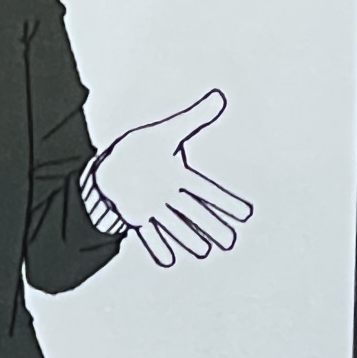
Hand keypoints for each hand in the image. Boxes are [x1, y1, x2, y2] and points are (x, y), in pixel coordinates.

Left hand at [93, 88, 252, 267]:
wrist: (111, 165)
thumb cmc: (141, 149)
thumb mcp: (167, 131)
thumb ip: (195, 118)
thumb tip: (218, 98)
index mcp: (180, 175)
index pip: (207, 190)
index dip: (226, 202)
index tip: (245, 214)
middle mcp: (170, 194)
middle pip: (194, 212)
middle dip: (212, 225)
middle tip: (230, 240)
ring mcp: (153, 206)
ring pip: (174, 224)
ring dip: (187, 237)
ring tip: (203, 251)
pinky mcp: (136, 215)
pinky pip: (149, 232)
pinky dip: (157, 245)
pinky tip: (168, 259)